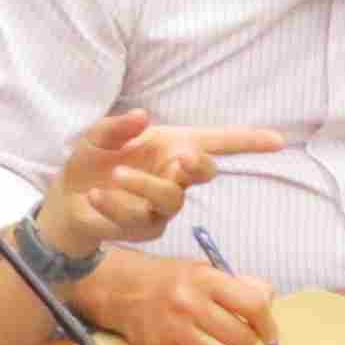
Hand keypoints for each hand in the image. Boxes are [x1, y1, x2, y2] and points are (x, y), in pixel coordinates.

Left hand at [38, 107, 281, 259]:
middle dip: (199, 165)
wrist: (66, 202)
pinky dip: (115, 204)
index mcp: (172, 147)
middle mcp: (174, 175)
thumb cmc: (91, 163)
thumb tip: (141, 116)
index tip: (278, 141)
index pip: (218, 143)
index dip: (248, 142)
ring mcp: (162, 205)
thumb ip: (117, 127)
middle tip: (181, 158)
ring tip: (115, 176)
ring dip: (146, 185)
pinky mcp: (145, 228)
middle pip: (205, 171)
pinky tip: (96, 195)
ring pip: (171, 198)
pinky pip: (139, 217)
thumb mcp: (97, 137)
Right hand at [94, 251, 279, 344]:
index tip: (269, 333)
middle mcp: (189, 303)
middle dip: (248, 340)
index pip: (254, 304)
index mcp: (206, 278)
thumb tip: (269, 302)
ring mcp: (174, 329)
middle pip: (241, 337)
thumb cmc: (173, 280)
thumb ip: (240, 284)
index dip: (268, 323)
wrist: (124, 290)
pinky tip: (194, 342)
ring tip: (219, 340)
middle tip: (242, 336)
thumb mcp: (206, 270)